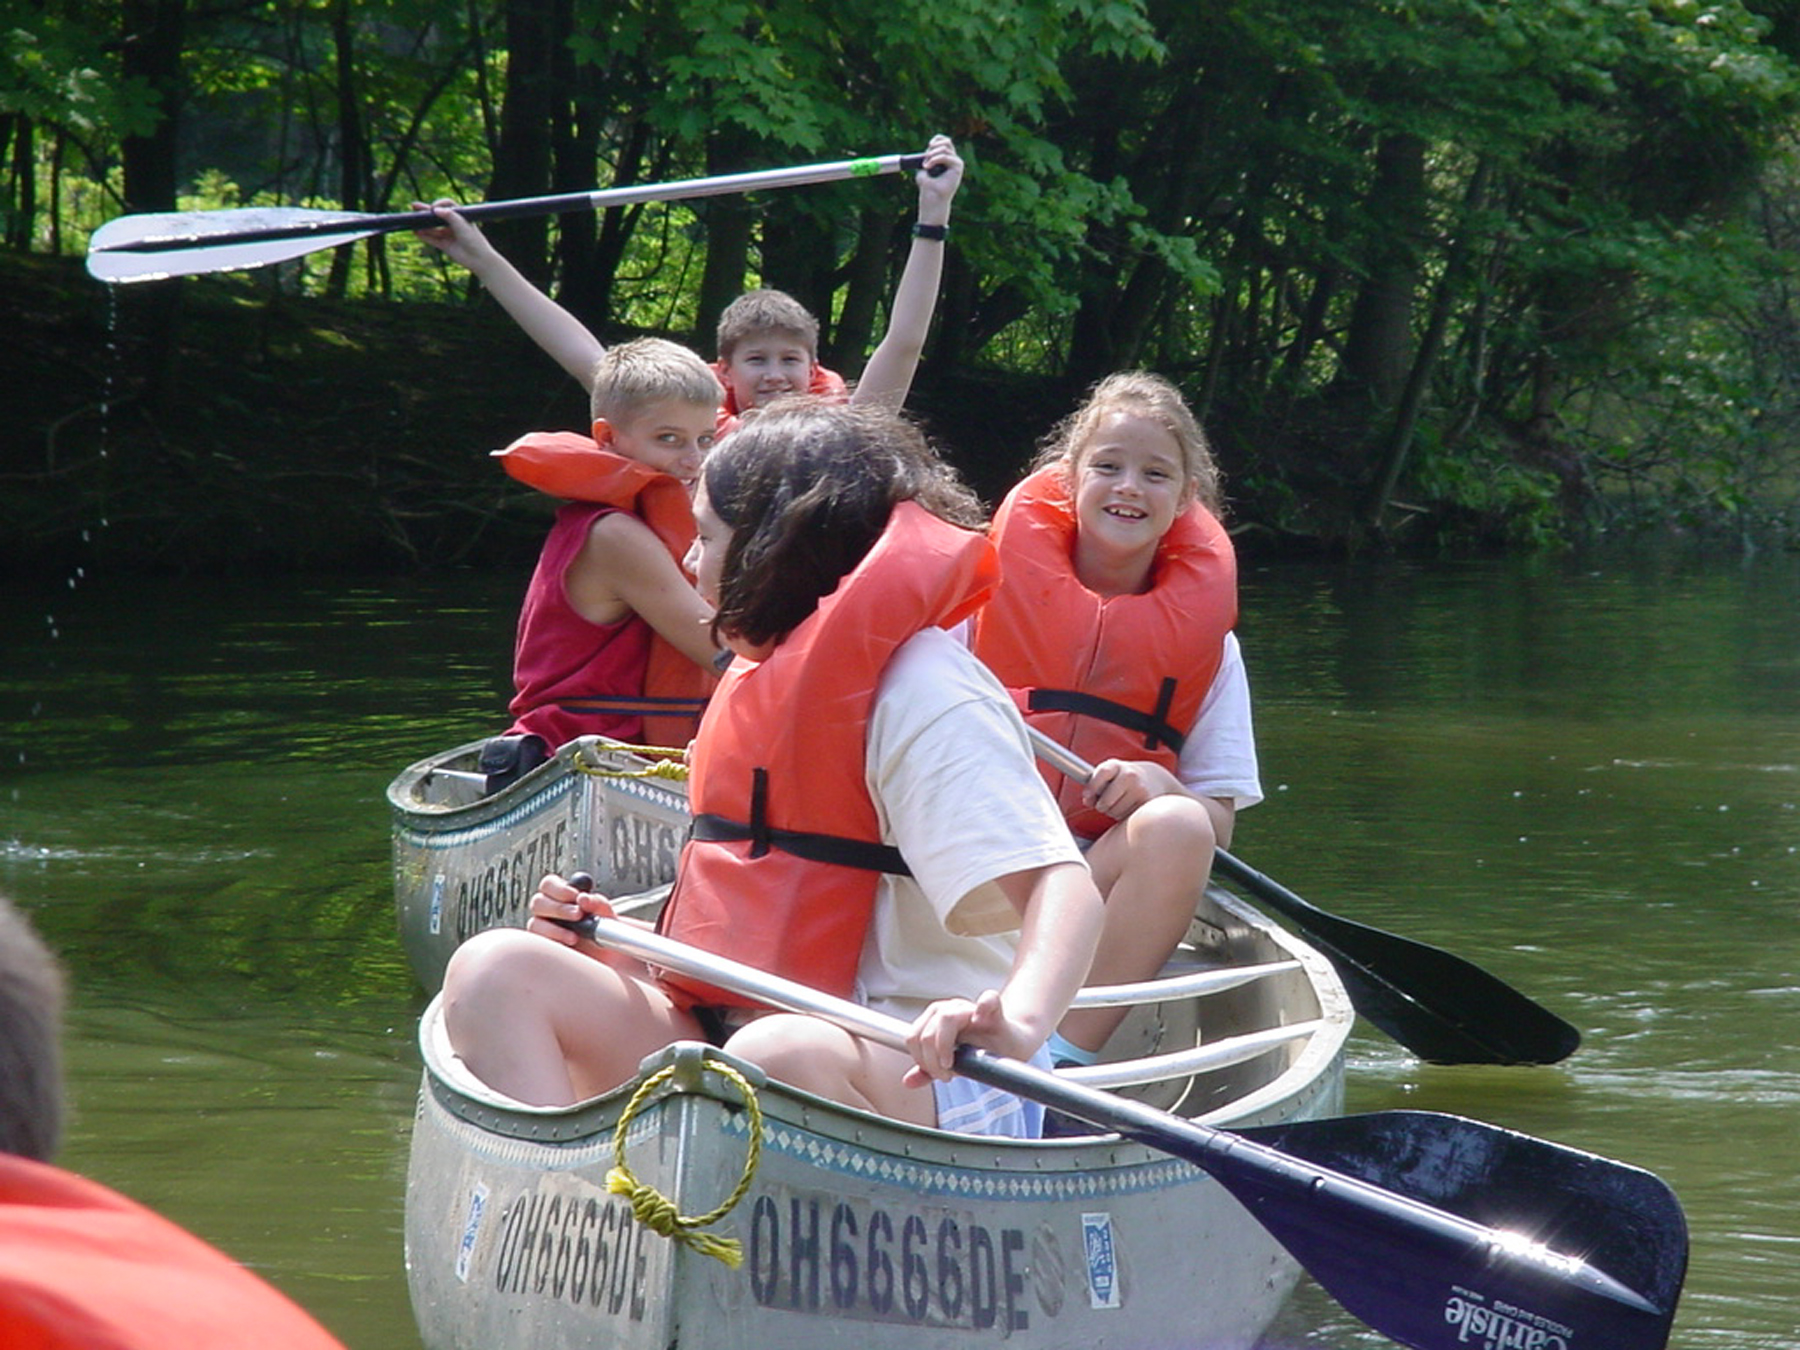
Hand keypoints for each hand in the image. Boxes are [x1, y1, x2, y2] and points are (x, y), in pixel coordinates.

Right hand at [411, 199, 491, 268]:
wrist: (478, 259)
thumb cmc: (474, 239)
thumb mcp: (462, 224)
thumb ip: (449, 215)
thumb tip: (435, 209)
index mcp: (460, 217)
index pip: (447, 205)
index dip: (439, 204)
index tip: (433, 208)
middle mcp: (453, 225)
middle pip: (437, 216)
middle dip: (425, 211)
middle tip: (414, 206)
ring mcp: (449, 235)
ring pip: (433, 228)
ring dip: (423, 225)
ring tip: (412, 221)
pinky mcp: (445, 246)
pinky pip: (432, 239)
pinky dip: (424, 236)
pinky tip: (416, 232)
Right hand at [525, 872, 615, 945]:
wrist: (608, 956)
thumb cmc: (604, 931)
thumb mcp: (606, 914)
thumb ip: (596, 903)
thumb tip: (583, 898)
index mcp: (561, 896)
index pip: (549, 884)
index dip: (559, 889)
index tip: (575, 896)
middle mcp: (548, 911)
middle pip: (537, 902)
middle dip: (559, 908)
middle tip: (577, 915)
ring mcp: (543, 929)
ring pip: (535, 924)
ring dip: (555, 929)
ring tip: (575, 937)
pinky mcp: (543, 947)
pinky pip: (539, 944)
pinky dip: (554, 944)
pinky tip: (568, 947)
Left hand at [901, 988, 1036, 1087]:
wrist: (1011, 1047)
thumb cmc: (980, 1052)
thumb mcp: (952, 1063)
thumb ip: (929, 1069)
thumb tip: (907, 1081)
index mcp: (936, 1019)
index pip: (913, 1036)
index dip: (920, 1059)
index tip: (935, 1074)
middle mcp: (950, 1009)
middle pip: (926, 1031)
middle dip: (931, 1060)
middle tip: (946, 1076)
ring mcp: (971, 1007)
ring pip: (946, 1017)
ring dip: (944, 1046)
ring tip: (953, 1065)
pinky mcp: (995, 1009)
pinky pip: (988, 999)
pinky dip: (982, 1007)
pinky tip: (978, 1020)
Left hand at [914, 134, 962, 223]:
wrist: (931, 197)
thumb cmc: (927, 186)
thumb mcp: (924, 168)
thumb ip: (927, 158)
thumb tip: (927, 151)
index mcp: (945, 159)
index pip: (944, 141)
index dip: (936, 140)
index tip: (928, 146)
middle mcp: (952, 160)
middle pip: (946, 142)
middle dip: (933, 147)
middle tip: (925, 157)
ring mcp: (956, 163)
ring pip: (945, 148)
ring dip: (932, 155)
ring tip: (926, 165)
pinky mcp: (958, 167)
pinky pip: (946, 156)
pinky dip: (935, 159)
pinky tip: (928, 166)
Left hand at [1083, 758, 1182, 821]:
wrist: (1152, 778)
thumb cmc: (1122, 779)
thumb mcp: (1108, 776)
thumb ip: (1094, 786)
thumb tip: (1088, 801)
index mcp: (1115, 765)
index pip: (1101, 773)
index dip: (1092, 787)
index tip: (1087, 795)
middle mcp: (1129, 775)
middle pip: (1106, 800)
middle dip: (1101, 805)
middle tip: (1104, 803)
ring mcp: (1140, 789)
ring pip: (1115, 811)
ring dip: (1112, 812)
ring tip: (1118, 803)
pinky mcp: (1146, 802)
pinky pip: (1125, 816)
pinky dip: (1122, 816)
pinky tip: (1126, 807)